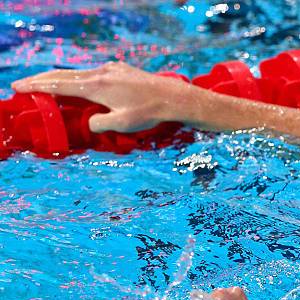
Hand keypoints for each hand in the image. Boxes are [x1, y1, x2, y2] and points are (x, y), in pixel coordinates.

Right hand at [11, 62, 189, 132]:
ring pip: (79, 74)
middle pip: (65, 75)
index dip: (37, 87)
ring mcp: (112, 69)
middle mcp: (101, 73)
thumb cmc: (148, 113)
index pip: (59, 85)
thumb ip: (98, 124)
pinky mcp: (121, 70)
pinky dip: (80, 79)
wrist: (173, 97)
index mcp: (97, 86)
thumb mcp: (121, 124)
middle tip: (24, 85)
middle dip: (43, 80)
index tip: (19, 87)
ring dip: (62, 80)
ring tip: (47, 86)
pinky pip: (94, 74)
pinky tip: (80, 86)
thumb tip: (90, 122)